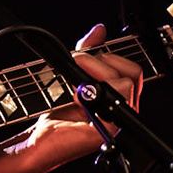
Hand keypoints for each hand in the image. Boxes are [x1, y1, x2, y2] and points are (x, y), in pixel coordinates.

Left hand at [0, 23, 143, 172]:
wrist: (38, 141)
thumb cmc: (57, 116)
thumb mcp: (74, 75)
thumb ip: (89, 53)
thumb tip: (99, 30)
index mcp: (119, 98)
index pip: (134, 70)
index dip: (112, 57)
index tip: (87, 58)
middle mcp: (122, 110)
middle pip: (133, 73)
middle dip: (102, 62)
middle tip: (78, 65)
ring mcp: (118, 122)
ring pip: (126, 84)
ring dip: (96, 75)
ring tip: (76, 85)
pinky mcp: (108, 131)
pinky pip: (111, 103)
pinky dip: (90, 94)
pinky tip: (76, 100)